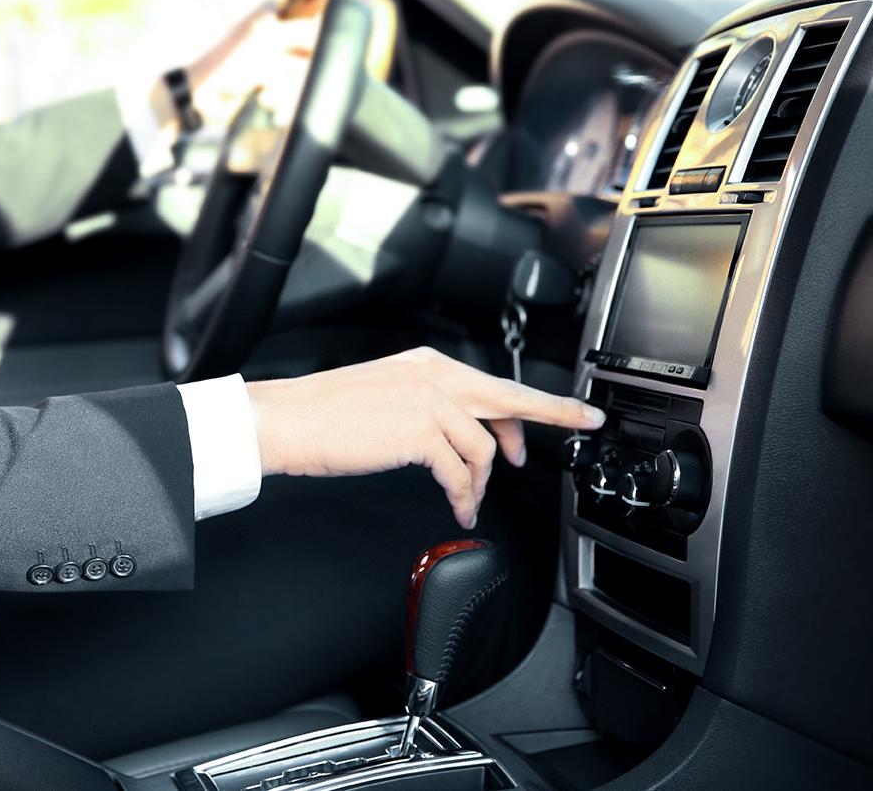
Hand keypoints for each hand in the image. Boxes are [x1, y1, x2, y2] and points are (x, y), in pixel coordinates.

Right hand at [247, 347, 606, 528]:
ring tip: (467, 500)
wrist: (288, 419)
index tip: (571, 408)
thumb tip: (468, 438)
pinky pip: (458, 471)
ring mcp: (427, 401)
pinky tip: (459, 505)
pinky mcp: (417, 431)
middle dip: (553, 414)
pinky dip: (464, 494)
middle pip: (509, 399)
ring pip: (481, 448)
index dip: (537, 402)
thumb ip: (430, 407)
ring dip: (480, 483)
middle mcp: (434, 376)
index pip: (494, 384)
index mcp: (429, 365)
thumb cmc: (327, 414)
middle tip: (583, 423)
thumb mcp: (388, 396)